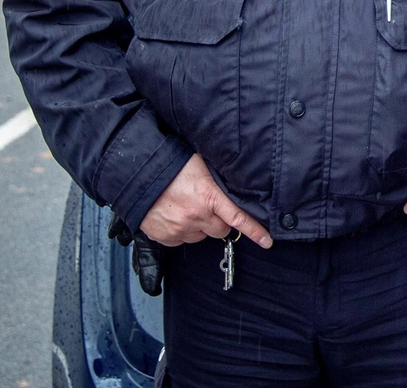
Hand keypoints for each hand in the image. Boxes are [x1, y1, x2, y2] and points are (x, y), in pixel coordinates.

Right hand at [139, 154, 272, 247]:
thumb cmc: (172, 165)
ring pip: (201, 236)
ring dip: (199, 226)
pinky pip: (182, 240)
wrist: (138, 175)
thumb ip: (218, 182)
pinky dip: (182, 231)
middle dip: (218, 221)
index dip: (255, 231)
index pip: (238, 218)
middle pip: (220, 230)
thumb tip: (236, 187)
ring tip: (187, 207)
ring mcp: (179, 229)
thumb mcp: (202, 167)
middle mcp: (196, 216)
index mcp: (209, 197)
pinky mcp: (165, 237)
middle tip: (208, 206)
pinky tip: (175, 215)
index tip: (267, 241)